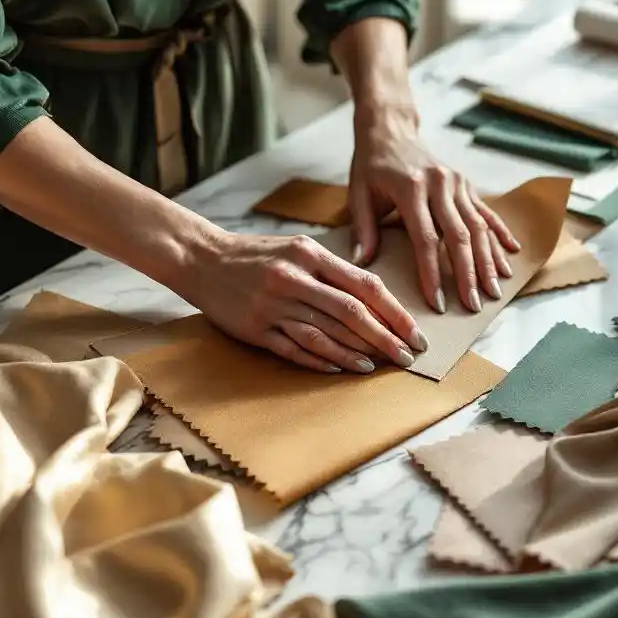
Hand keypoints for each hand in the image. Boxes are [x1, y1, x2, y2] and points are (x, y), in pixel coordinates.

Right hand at [185, 231, 428, 373]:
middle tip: (406, 357)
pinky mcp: (255, 329)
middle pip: (350, 314)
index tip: (415, 332)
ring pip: (325, 334)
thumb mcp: (298, 248)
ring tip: (378, 366)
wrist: (202, 259)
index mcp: (310, 255)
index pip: (364, 285)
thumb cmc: (258, 255)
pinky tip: (341, 368)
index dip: (394, 312)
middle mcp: (294, 279)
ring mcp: (273, 305)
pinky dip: (320, 360)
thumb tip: (376, 298)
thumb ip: (334, 270)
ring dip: (355, 354)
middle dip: (384, 338)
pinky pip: (294, 348)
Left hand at [349, 105, 520, 313]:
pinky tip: (512, 254)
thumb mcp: (358, 194)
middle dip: (468, 274)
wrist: (390, 129)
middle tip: (475, 305)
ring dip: (489, 260)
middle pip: (459, 236)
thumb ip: (362, 229)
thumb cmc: (371, 166)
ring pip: (478, 226)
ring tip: (496, 290)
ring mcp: (457, 182)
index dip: (433, 273)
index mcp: (410, 188)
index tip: (438, 302)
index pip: (426, 239)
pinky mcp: (466, 183)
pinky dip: (500, 233)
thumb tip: (362, 264)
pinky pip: (486, 211)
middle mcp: (439, 184)